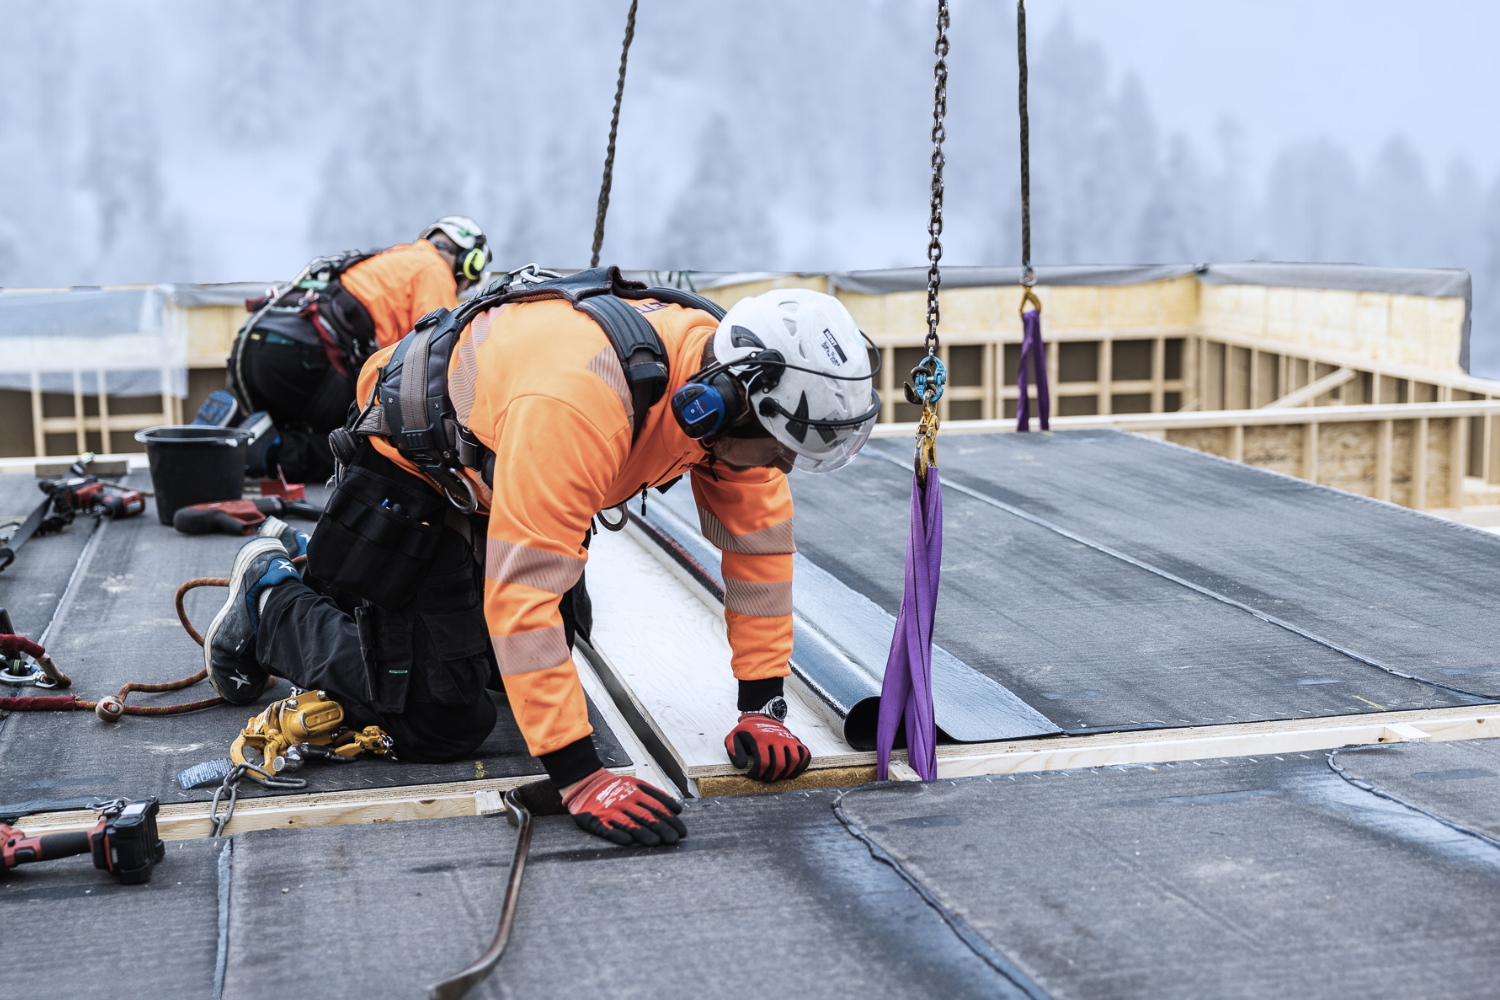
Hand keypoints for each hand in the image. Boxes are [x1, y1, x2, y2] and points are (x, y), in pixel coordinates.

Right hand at [561, 768, 686, 846]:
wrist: (586, 783)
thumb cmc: (617, 788)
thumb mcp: (637, 784)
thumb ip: (656, 795)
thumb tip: (677, 809)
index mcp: (636, 793)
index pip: (657, 807)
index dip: (670, 820)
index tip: (682, 831)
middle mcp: (624, 801)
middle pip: (646, 816)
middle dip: (662, 828)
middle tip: (674, 839)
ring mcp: (610, 810)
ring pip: (629, 823)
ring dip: (643, 833)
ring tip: (656, 843)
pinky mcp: (596, 820)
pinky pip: (607, 829)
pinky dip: (617, 834)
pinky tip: (628, 842)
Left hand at [725, 713, 810, 781]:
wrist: (763, 716)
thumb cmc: (748, 731)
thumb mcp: (734, 736)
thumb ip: (733, 750)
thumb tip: (742, 766)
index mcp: (761, 738)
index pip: (763, 762)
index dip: (758, 774)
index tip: (753, 776)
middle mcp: (777, 738)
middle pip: (779, 764)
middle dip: (771, 776)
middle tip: (765, 779)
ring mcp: (789, 739)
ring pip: (794, 760)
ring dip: (786, 773)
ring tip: (777, 777)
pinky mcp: (796, 741)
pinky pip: (805, 755)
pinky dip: (801, 766)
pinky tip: (791, 772)